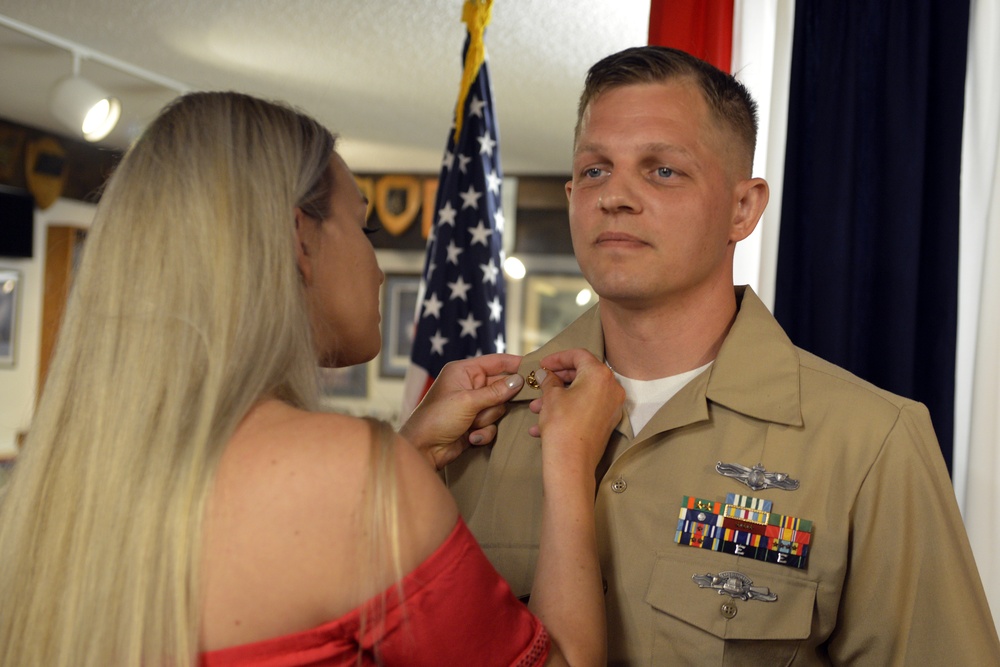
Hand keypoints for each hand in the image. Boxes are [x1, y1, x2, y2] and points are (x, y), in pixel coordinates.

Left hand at [399, 354, 523, 469]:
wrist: (423, 450)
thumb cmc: (437, 419)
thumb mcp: (468, 402)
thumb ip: (495, 391)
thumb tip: (518, 380)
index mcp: (463, 371)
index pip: (496, 361)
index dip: (515, 364)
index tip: (535, 368)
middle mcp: (469, 385)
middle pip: (501, 388)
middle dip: (497, 402)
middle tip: (495, 407)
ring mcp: (473, 405)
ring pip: (499, 408)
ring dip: (487, 420)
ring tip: (471, 425)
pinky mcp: (475, 423)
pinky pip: (493, 424)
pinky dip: (484, 432)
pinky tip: (470, 438)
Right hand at [528, 349, 623, 476]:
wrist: (571, 463)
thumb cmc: (562, 426)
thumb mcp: (551, 397)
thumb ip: (549, 380)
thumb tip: (545, 374)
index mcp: (599, 375)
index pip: (578, 355)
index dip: (557, 357)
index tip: (543, 364)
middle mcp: (611, 388)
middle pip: (582, 373)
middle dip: (557, 379)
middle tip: (540, 383)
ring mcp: (612, 406)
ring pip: (581, 393)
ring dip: (558, 397)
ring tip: (536, 408)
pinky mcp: (608, 422)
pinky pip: (586, 408)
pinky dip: (567, 410)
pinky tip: (543, 423)